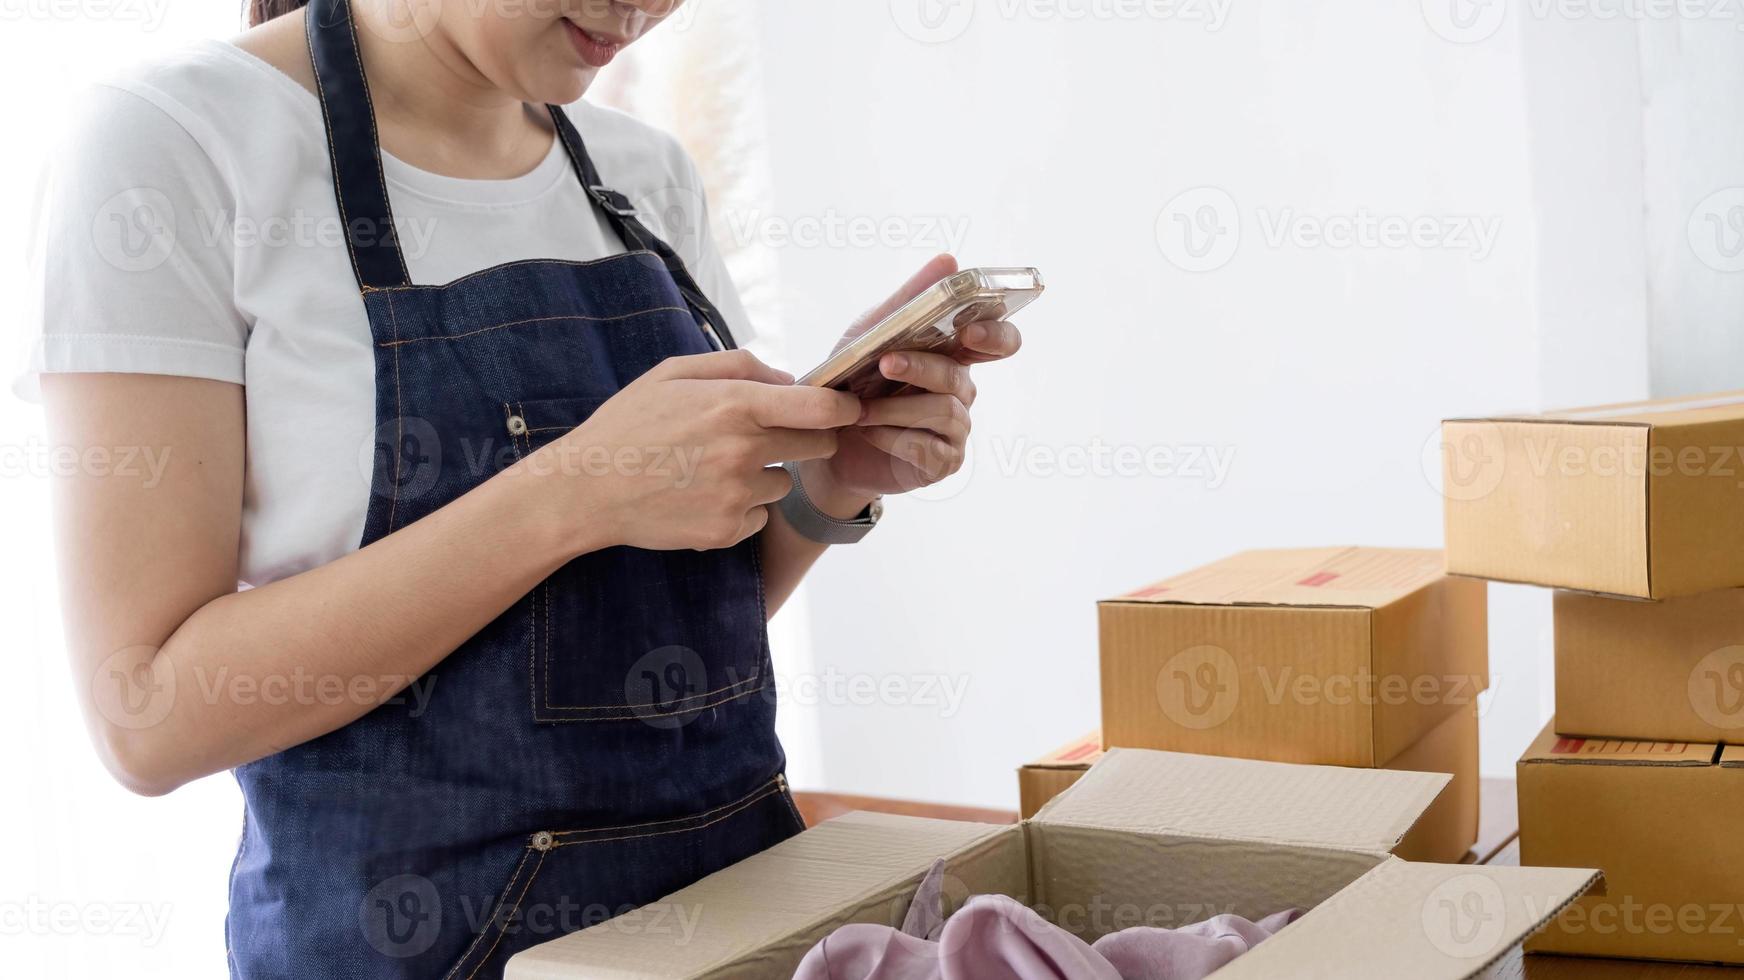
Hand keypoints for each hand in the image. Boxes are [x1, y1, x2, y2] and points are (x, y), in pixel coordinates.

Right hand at [540, 350, 859, 552]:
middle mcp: (743, 451)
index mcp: (734, 405)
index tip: (849, 408)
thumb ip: (739, 366)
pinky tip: (702, 494)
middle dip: (805, 437)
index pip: (821, 409)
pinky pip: (759, 515)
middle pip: (817, 446)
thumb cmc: (629, 424)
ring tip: (714, 466)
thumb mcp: (675, 372)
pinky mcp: (726, 532)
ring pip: (784, 481)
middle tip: (765, 434)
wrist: (586, 489)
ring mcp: (737, 496)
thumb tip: (789, 379)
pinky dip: (742, 506)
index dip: (845, 408)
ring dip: (765, 473)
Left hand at [802, 254, 1024, 512]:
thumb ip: (908, 301)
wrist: (825, 443)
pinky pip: (927, 447)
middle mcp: (961, 391)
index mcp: (953, 355)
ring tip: (859, 408)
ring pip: (942, 411)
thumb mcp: (868, 335)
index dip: (995, 335)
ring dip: (894, 407)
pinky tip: (868, 432)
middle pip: (960, 377)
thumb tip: (950, 260)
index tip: (969, 331)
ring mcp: (955, 429)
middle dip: (922, 369)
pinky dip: (892, 437)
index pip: (999, 341)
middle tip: (886, 364)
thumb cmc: (852, 382)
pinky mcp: (942, 462)